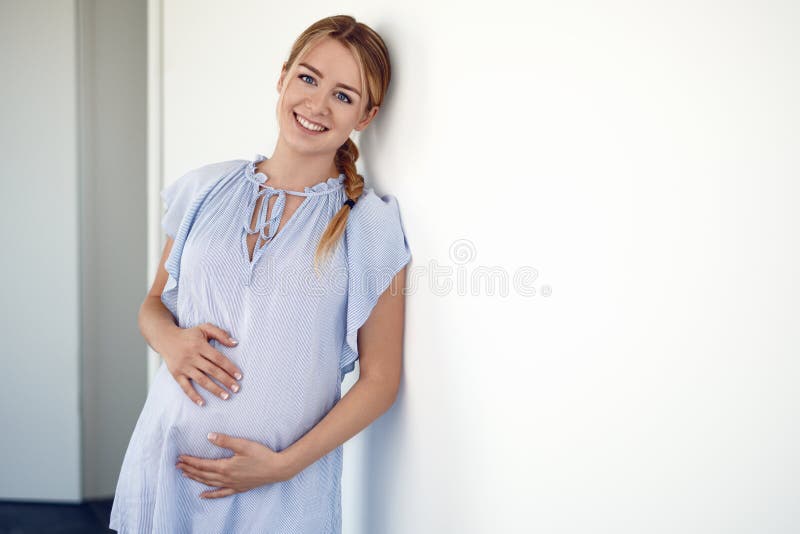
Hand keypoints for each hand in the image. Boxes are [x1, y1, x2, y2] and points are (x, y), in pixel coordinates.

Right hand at [161, 322, 242, 405]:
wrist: (166, 338)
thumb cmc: (190, 335)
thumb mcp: (204, 328)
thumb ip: (220, 334)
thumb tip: (235, 343)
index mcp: (200, 345)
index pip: (218, 358)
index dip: (230, 368)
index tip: (239, 376)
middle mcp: (192, 356)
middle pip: (212, 370)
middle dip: (225, 380)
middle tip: (237, 389)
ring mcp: (183, 366)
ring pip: (201, 380)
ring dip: (214, 389)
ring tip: (226, 396)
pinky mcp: (176, 374)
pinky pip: (185, 387)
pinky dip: (193, 396)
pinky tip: (202, 403)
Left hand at [176, 432, 294, 498]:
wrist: (277, 469)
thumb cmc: (261, 455)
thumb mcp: (243, 444)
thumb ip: (225, 441)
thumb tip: (209, 436)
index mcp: (225, 466)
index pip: (203, 464)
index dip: (190, 461)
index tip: (180, 458)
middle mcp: (226, 478)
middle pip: (203, 474)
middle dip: (189, 469)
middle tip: (177, 465)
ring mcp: (231, 484)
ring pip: (209, 483)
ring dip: (196, 479)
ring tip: (185, 475)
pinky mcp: (238, 488)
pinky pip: (221, 493)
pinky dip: (211, 495)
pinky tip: (203, 495)